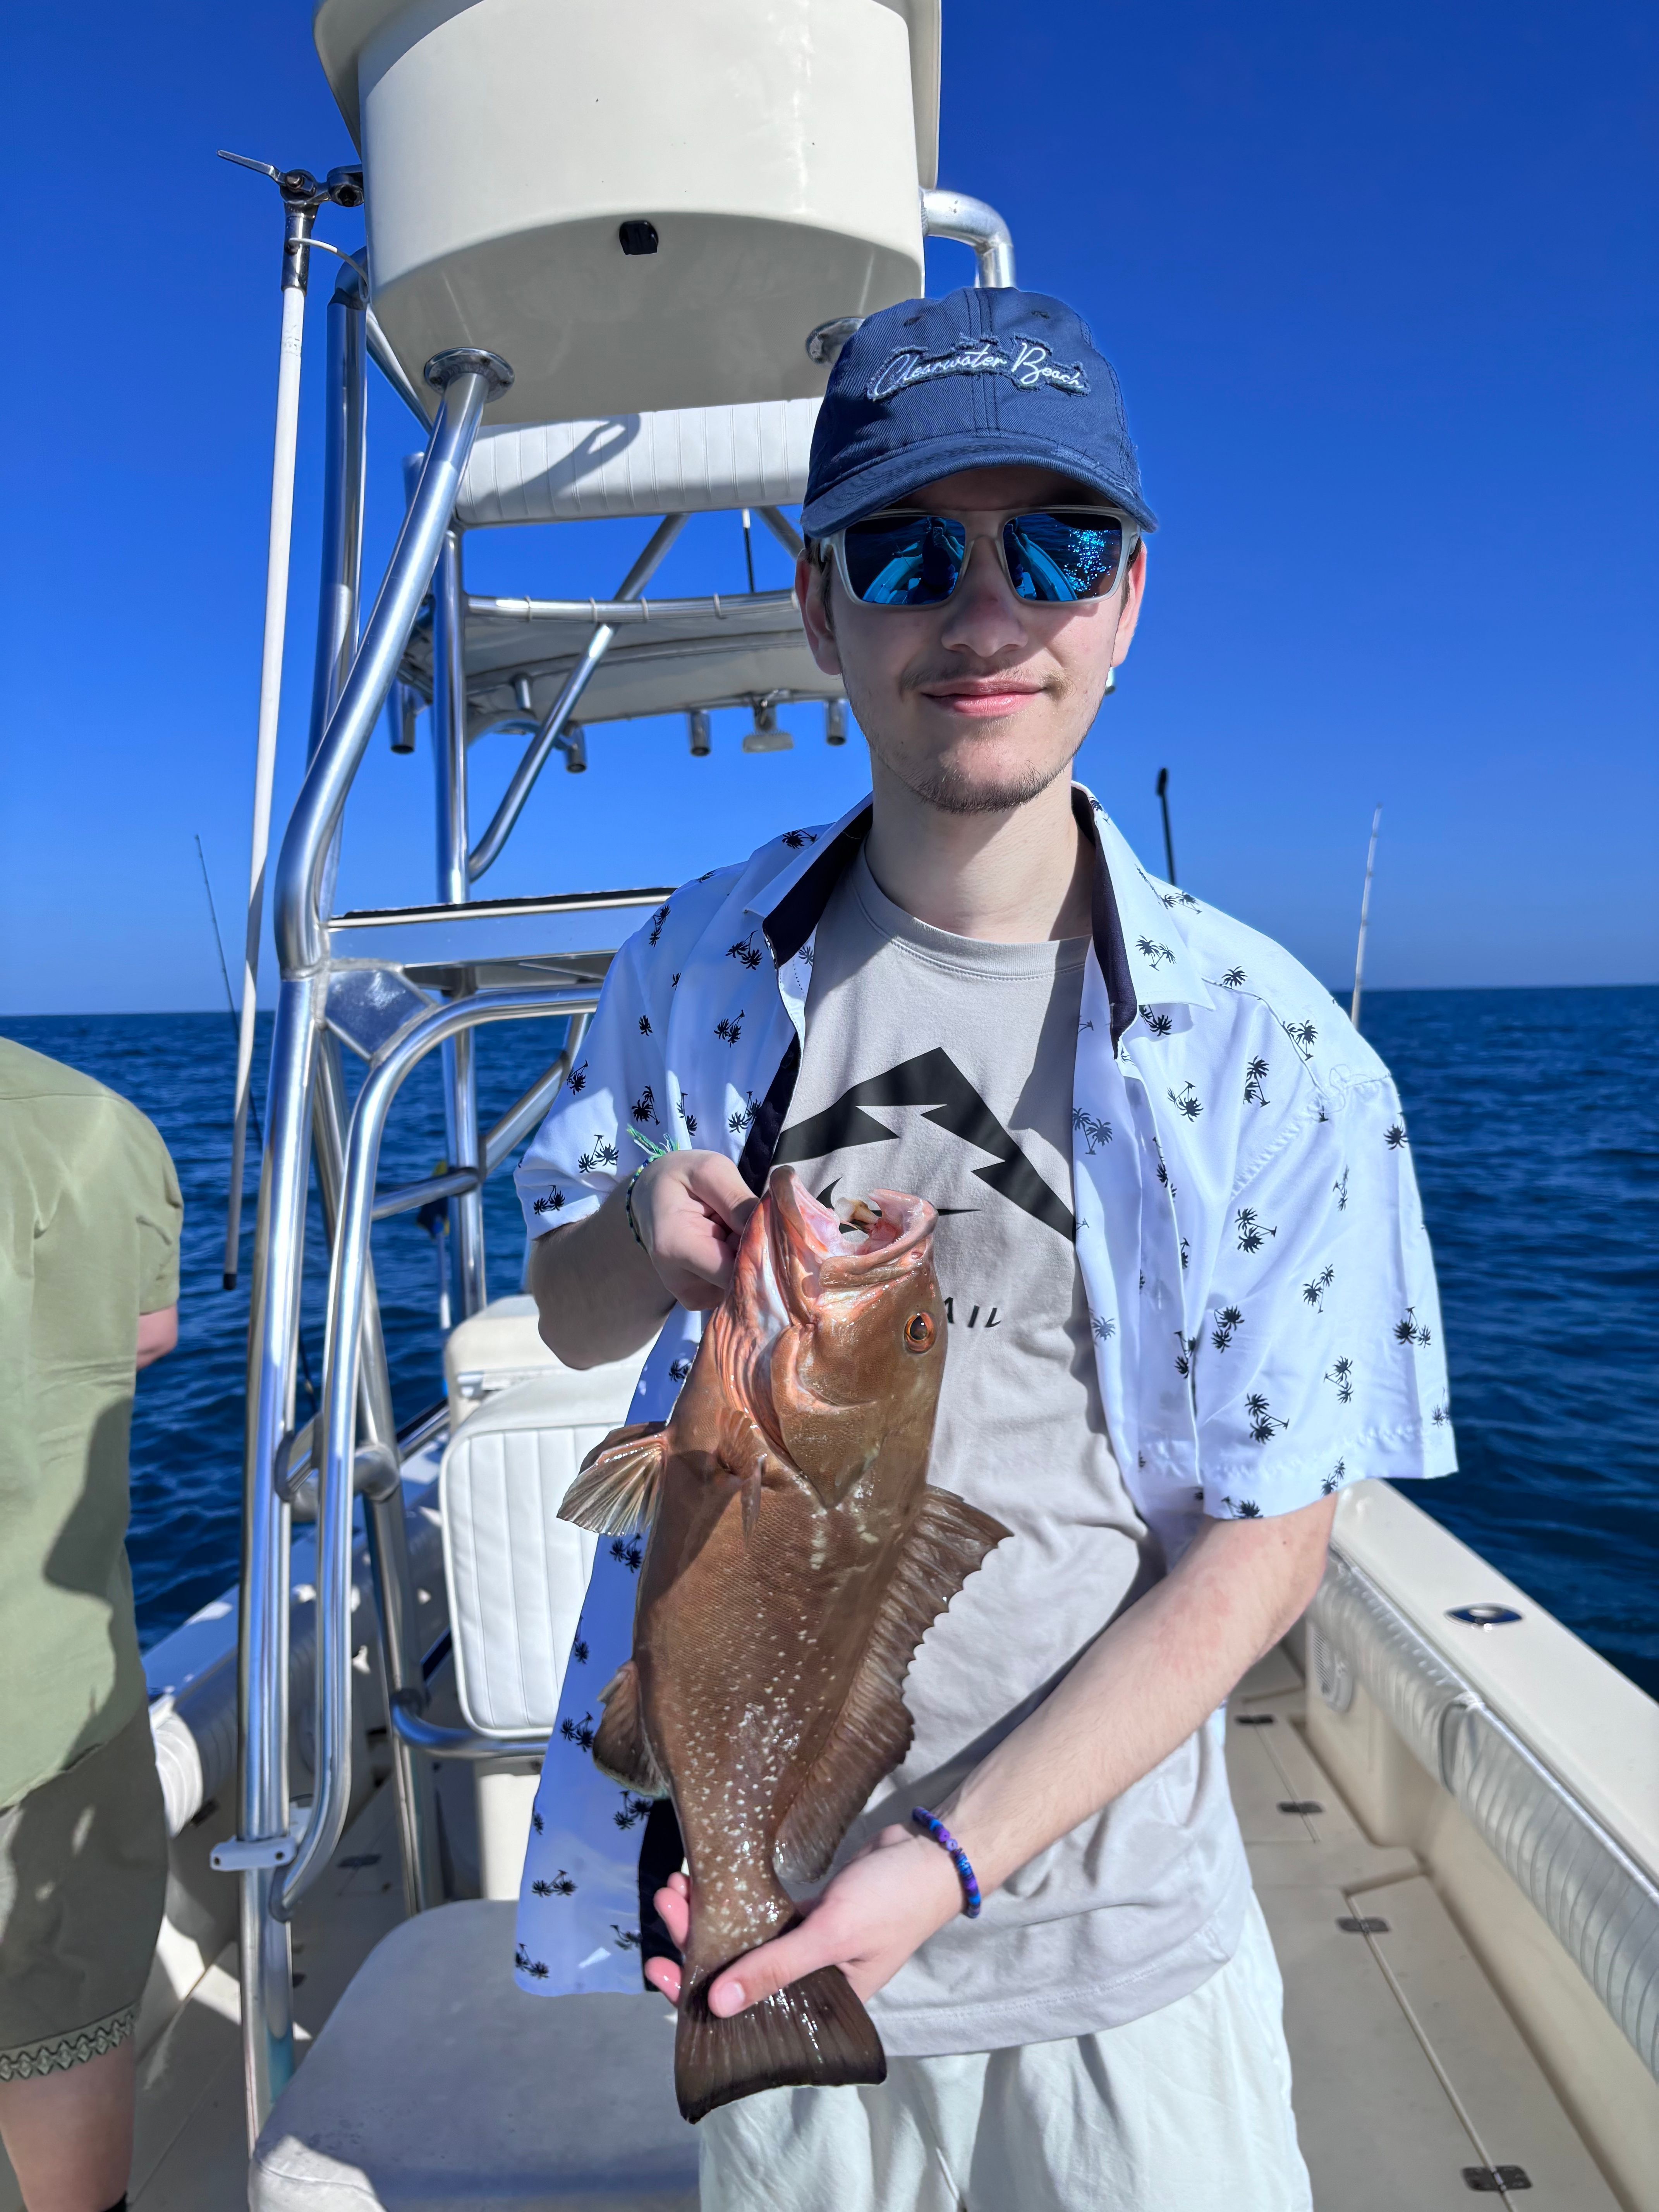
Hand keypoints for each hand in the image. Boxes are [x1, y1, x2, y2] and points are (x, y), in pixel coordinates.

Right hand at [631, 1150, 756, 1311]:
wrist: (648, 1196)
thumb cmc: (679, 1178)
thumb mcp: (709, 1171)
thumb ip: (738, 1200)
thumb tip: (768, 1232)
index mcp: (677, 1245)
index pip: (735, 1269)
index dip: (761, 1251)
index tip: (769, 1228)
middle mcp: (679, 1280)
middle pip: (741, 1280)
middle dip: (754, 1252)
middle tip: (743, 1220)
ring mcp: (689, 1294)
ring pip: (740, 1284)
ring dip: (744, 1256)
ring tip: (727, 1229)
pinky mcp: (698, 1299)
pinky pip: (732, 1287)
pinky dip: (736, 1265)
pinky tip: (723, 1244)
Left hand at [643, 1826, 963, 2011]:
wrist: (930, 1854)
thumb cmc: (892, 1903)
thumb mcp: (833, 1936)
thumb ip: (777, 1968)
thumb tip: (718, 2004)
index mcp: (818, 2007)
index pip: (746, 2015)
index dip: (699, 1996)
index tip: (660, 1969)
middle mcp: (807, 1982)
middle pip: (737, 1974)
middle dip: (695, 1944)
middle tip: (665, 1903)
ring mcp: (806, 1945)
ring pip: (744, 1941)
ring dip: (708, 1918)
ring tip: (675, 1886)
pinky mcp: (807, 1913)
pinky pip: (760, 1914)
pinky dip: (733, 1901)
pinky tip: (706, 1881)